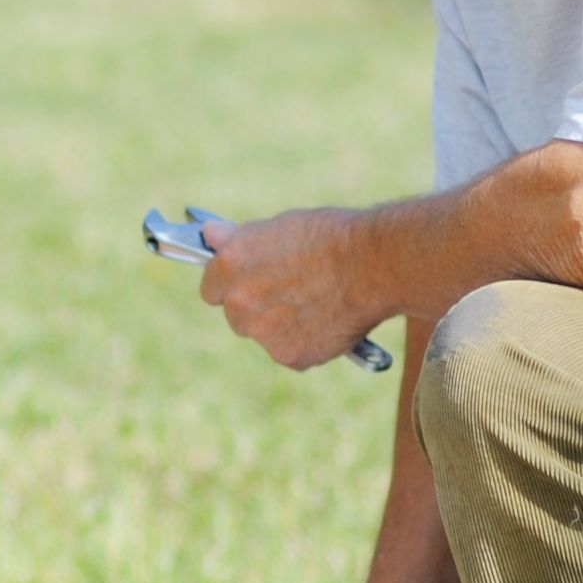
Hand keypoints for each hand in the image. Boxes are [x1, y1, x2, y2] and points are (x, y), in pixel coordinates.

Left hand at [194, 207, 390, 371]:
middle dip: (258, 308)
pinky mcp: (288, 355)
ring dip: (283, 327)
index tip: (250, 283)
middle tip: (294, 291)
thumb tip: (209, 234)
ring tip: (319, 302)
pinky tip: (330, 321)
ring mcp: (262, 332)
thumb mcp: (279, 226)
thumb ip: (240, 240)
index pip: (211, 290)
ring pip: (265, 336)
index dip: (232, 286)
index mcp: (229, 266)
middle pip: (237, 316)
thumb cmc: (330, 237)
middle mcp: (239, 302)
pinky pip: (291, 353)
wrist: (374, 263)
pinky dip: (308, 343)